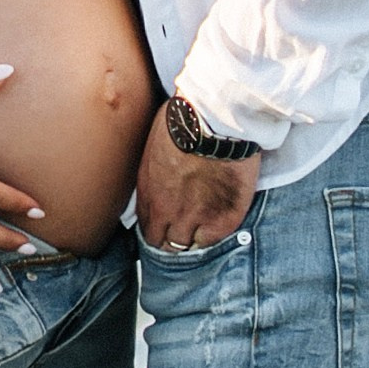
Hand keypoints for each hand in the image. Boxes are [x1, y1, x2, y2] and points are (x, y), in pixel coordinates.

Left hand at [133, 106, 262, 252]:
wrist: (214, 121)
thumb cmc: (184, 122)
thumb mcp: (155, 147)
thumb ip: (154, 174)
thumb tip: (160, 180)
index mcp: (148, 194)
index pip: (147, 228)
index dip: (159, 229)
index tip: (167, 225)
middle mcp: (166, 212)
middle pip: (164, 244)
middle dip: (172, 239)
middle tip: (186, 230)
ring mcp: (193, 219)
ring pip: (186, 246)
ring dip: (193, 238)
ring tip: (204, 225)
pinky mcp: (221, 220)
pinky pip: (211, 241)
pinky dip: (214, 233)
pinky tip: (219, 220)